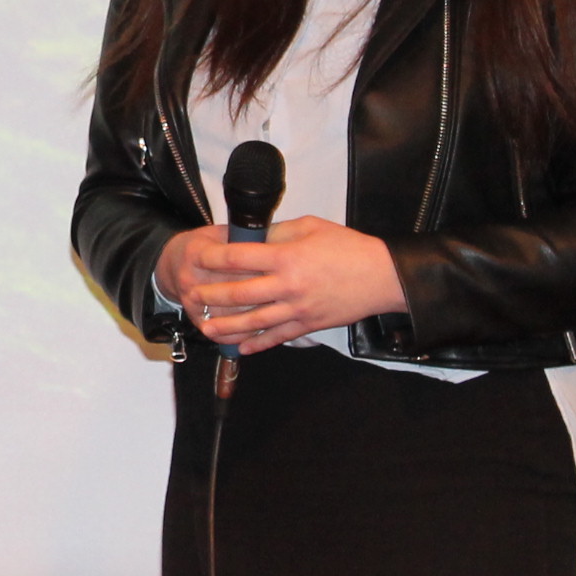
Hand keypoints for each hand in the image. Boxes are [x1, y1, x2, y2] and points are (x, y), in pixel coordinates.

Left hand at [154, 216, 405, 354]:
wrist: (384, 277)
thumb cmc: (349, 248)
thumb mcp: (311, 227)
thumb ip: (278, 232)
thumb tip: (251, 237)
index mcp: (286, 257)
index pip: (238, 258)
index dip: (212, 258)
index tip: (197, 256)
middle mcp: (287, 286)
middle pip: (238, 294)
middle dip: (210, 296)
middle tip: (191, 295)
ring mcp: (297, 309)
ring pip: (252, 322)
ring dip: (225, 327)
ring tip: (205, 327)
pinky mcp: (308, 325)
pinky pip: (277, 337)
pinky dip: (257, 344)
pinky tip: (240, 348)